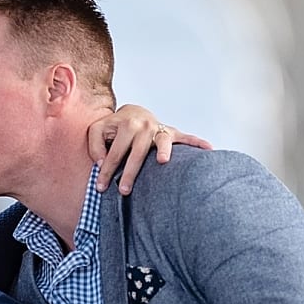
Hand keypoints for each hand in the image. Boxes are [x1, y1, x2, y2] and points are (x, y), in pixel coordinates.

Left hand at [87, 105, 213, 195]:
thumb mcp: (97, 130)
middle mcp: (144, 126)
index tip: (100, 188)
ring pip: (163, 142)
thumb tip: (101, 161)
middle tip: (123, 191)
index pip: (115, 153)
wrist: (133, 112)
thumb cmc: (113, 127)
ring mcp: (160, 129)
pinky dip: (197, 142)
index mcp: (125, 125)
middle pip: (137, 152)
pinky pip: (186, 138)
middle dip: (129, 172)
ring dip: (164, 151)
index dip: (106, 171)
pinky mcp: (171, 133)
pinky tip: (208, 148)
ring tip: (163, 162)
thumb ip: (95, 145)